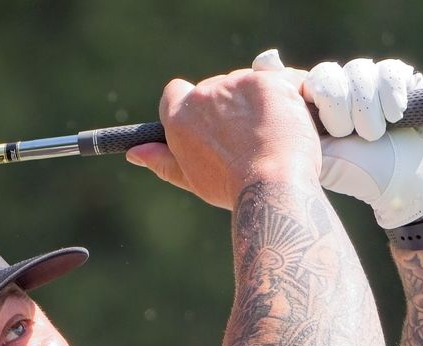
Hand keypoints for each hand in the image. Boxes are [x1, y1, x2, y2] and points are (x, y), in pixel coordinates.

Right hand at [126, 67, 320, 208]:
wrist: (272, 186)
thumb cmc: (231, 188)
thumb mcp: (191, 178)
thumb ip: (162, 161)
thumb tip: (134, 153)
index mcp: (180, 117)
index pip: (176, 92)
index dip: (190, 106)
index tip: (206, 124)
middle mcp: (205, 94)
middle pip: (214, 89)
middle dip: (228, 107)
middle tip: (245, 139)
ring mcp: (238, 84)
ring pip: (247, 85)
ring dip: (256, 102)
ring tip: (268, 136)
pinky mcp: (268, 81)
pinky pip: (279, 80)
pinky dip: (285, 97)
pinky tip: (288, 122)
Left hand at [253, 50, 422, 228]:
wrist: (405, 180)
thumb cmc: (357, 174)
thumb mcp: (315, 155)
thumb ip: (287, 127)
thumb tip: (261, 87)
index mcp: (313, 108)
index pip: (302, 81)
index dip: (315, 97)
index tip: (325, 123)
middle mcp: (338, 91)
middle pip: (327, 74)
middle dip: (338, 107)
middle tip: (346, 134)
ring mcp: (366, 83)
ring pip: (357, 71)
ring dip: (366, 108)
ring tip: (372, 135)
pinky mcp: (396, 78)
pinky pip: (388, 70)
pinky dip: (389, 96)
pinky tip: (393, 117)